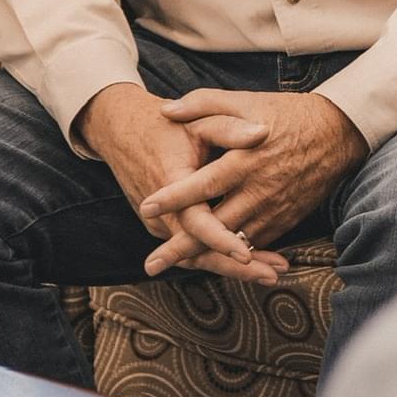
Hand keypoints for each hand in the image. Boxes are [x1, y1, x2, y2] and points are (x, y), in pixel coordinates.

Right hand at [72, 83, 284, 283]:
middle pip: (198, 251)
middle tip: (272, 276)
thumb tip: (263, 132)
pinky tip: (252, 262)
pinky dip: (220, 257)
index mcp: (170, 184)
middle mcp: (161, 213)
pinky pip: (193, 249)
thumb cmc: (166, 125)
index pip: (195, 222)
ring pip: (196, 256)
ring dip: (232, 267)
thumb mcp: (198, 120)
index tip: (245, 253)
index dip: (220, 239)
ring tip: (271, 274)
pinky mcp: (166, 228)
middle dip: (236, 267)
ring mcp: (161, 224)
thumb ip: (229, 128)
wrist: (123, 131)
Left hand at [138, 90, 367, 273]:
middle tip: (152, 264)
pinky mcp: (287, 217)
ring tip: (177, 267)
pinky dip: (236, 251)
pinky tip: (214, 259)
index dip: (174, 197)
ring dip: (207, 257)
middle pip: (216, 226)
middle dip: (183, 246)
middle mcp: (260, 189)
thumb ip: (204, 104)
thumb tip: (166, 111)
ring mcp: (275, 207)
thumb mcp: (246, 100)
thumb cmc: (287, 114)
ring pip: (236, 241)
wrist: (339, 132)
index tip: (146, 208)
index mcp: (246, 159)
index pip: (204, 183)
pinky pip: (258, 240)